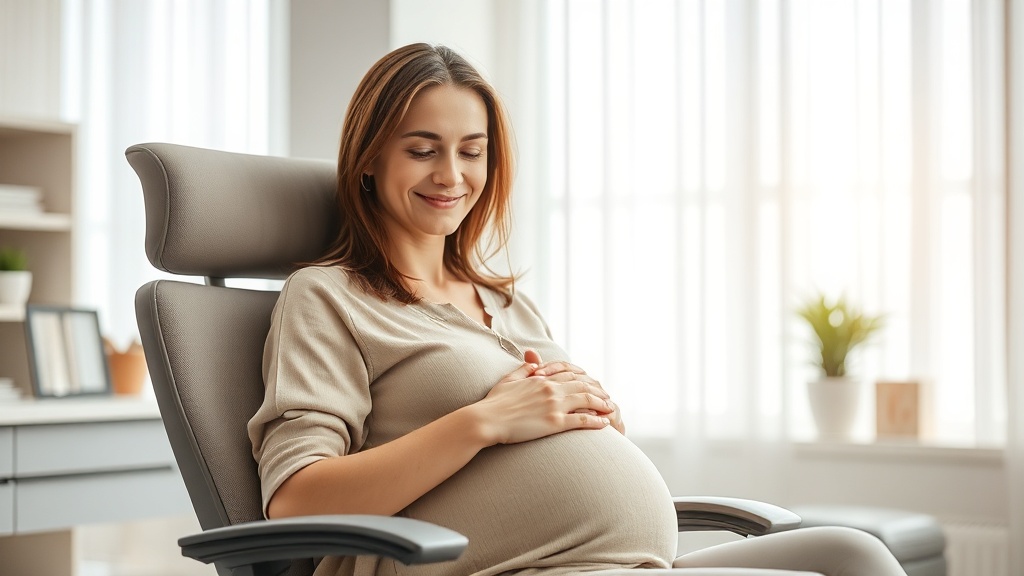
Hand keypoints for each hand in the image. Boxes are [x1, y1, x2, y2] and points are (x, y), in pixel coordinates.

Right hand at [474, 356, 613, 444]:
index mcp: (540, 379)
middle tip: (607, 396)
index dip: (584, 379)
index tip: (592, 384)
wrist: (486, 420)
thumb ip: (523, 369)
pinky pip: (581, 420)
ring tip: (610, 408)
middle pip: (582, 386)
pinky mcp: (554, 423)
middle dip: (597, 391)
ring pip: (586, 400)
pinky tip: (604, 424)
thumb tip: (534, 362)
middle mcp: (550, 389)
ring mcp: (554, 405)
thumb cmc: (493, 403)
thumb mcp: (508, 380)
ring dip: (601, 404)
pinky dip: (596, 421)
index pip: (569, 375)